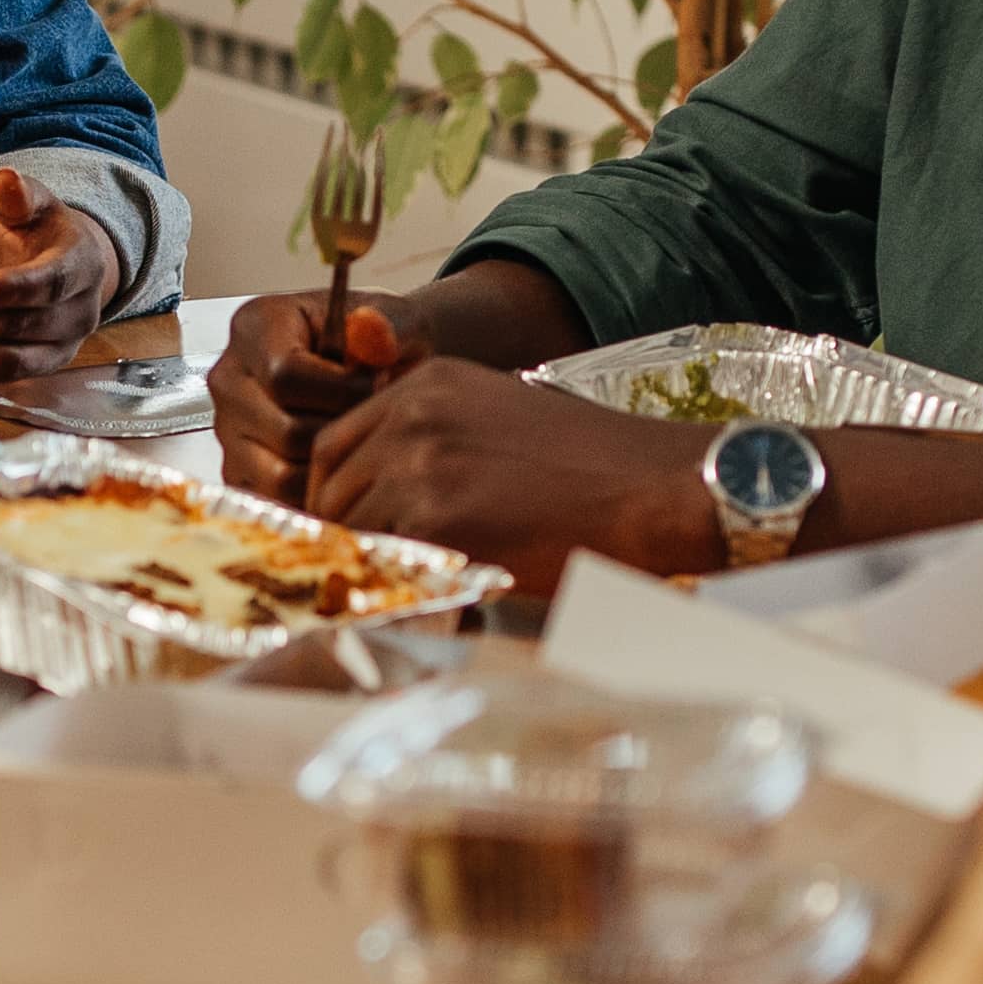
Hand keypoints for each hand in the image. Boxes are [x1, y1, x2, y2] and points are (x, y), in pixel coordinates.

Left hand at [0, 166, 115, 374]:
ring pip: (7, 359)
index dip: (12, 290)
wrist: (53, 262)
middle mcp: (79, 313)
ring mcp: (61, 347)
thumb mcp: (25, 203)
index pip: (51, 283)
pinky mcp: (36, 368)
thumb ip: (15, 195)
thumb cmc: (34, 230)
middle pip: (20, 325)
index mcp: (82, 265)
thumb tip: (7, 179)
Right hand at [205, 289, 404, 503]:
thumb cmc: (376, 345)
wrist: (373, 369)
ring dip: (330, 468)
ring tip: (355, 442)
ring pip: (281, 475)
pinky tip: (340, 465)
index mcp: (256, 327)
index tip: (375, 384)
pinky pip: (278, 502)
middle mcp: (230, 379)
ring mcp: (228, 430)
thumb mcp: (392, 321)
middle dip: (341, 431)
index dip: (340, 390)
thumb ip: (385, 328)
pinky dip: (316, 493)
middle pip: (284, 431)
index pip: (283, 375)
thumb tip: (370, 340)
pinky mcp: (237, 471)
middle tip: (371, 420)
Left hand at [311, 355, 718, 572]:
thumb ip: (436, 446)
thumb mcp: (500, 421)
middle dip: (349, 536)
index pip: (335, 448)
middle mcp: (410, 415)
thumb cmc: (592, 467)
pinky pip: (387, 564)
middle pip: (332, 490)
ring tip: (419, 587)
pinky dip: (403, 587)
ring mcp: (416, 463)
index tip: (354, 533)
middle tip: (378, 575)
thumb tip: (387, 504)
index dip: (337, 497)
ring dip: (377, 565)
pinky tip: (440, 598)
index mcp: (425, 385)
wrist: (650, 488)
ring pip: (353, 531)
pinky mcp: (433, 517)